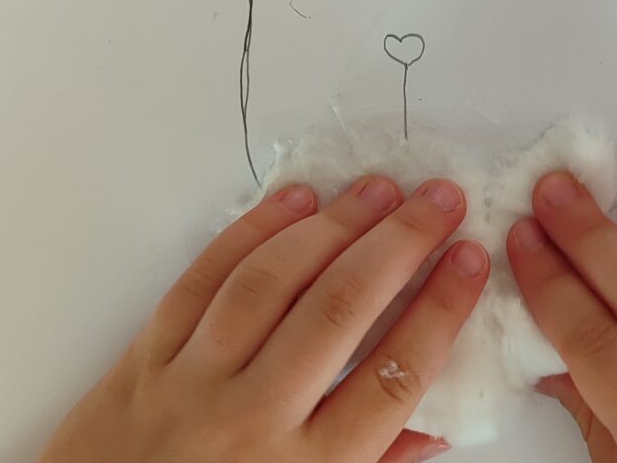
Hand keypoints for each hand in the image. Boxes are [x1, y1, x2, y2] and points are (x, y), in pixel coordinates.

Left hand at [40, 176, 487, 462]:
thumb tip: (437, 427)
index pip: (392, 377)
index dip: (440, 309)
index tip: (470, 258)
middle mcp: (252, 420)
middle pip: (340, 310)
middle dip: (401, 243)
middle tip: (441, 199)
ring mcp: (193, 380)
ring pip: (272, 281)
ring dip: (334, 224)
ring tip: (380, 189)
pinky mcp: (147, 354)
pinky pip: (204, 277)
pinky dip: (252, 229)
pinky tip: (296, 199)